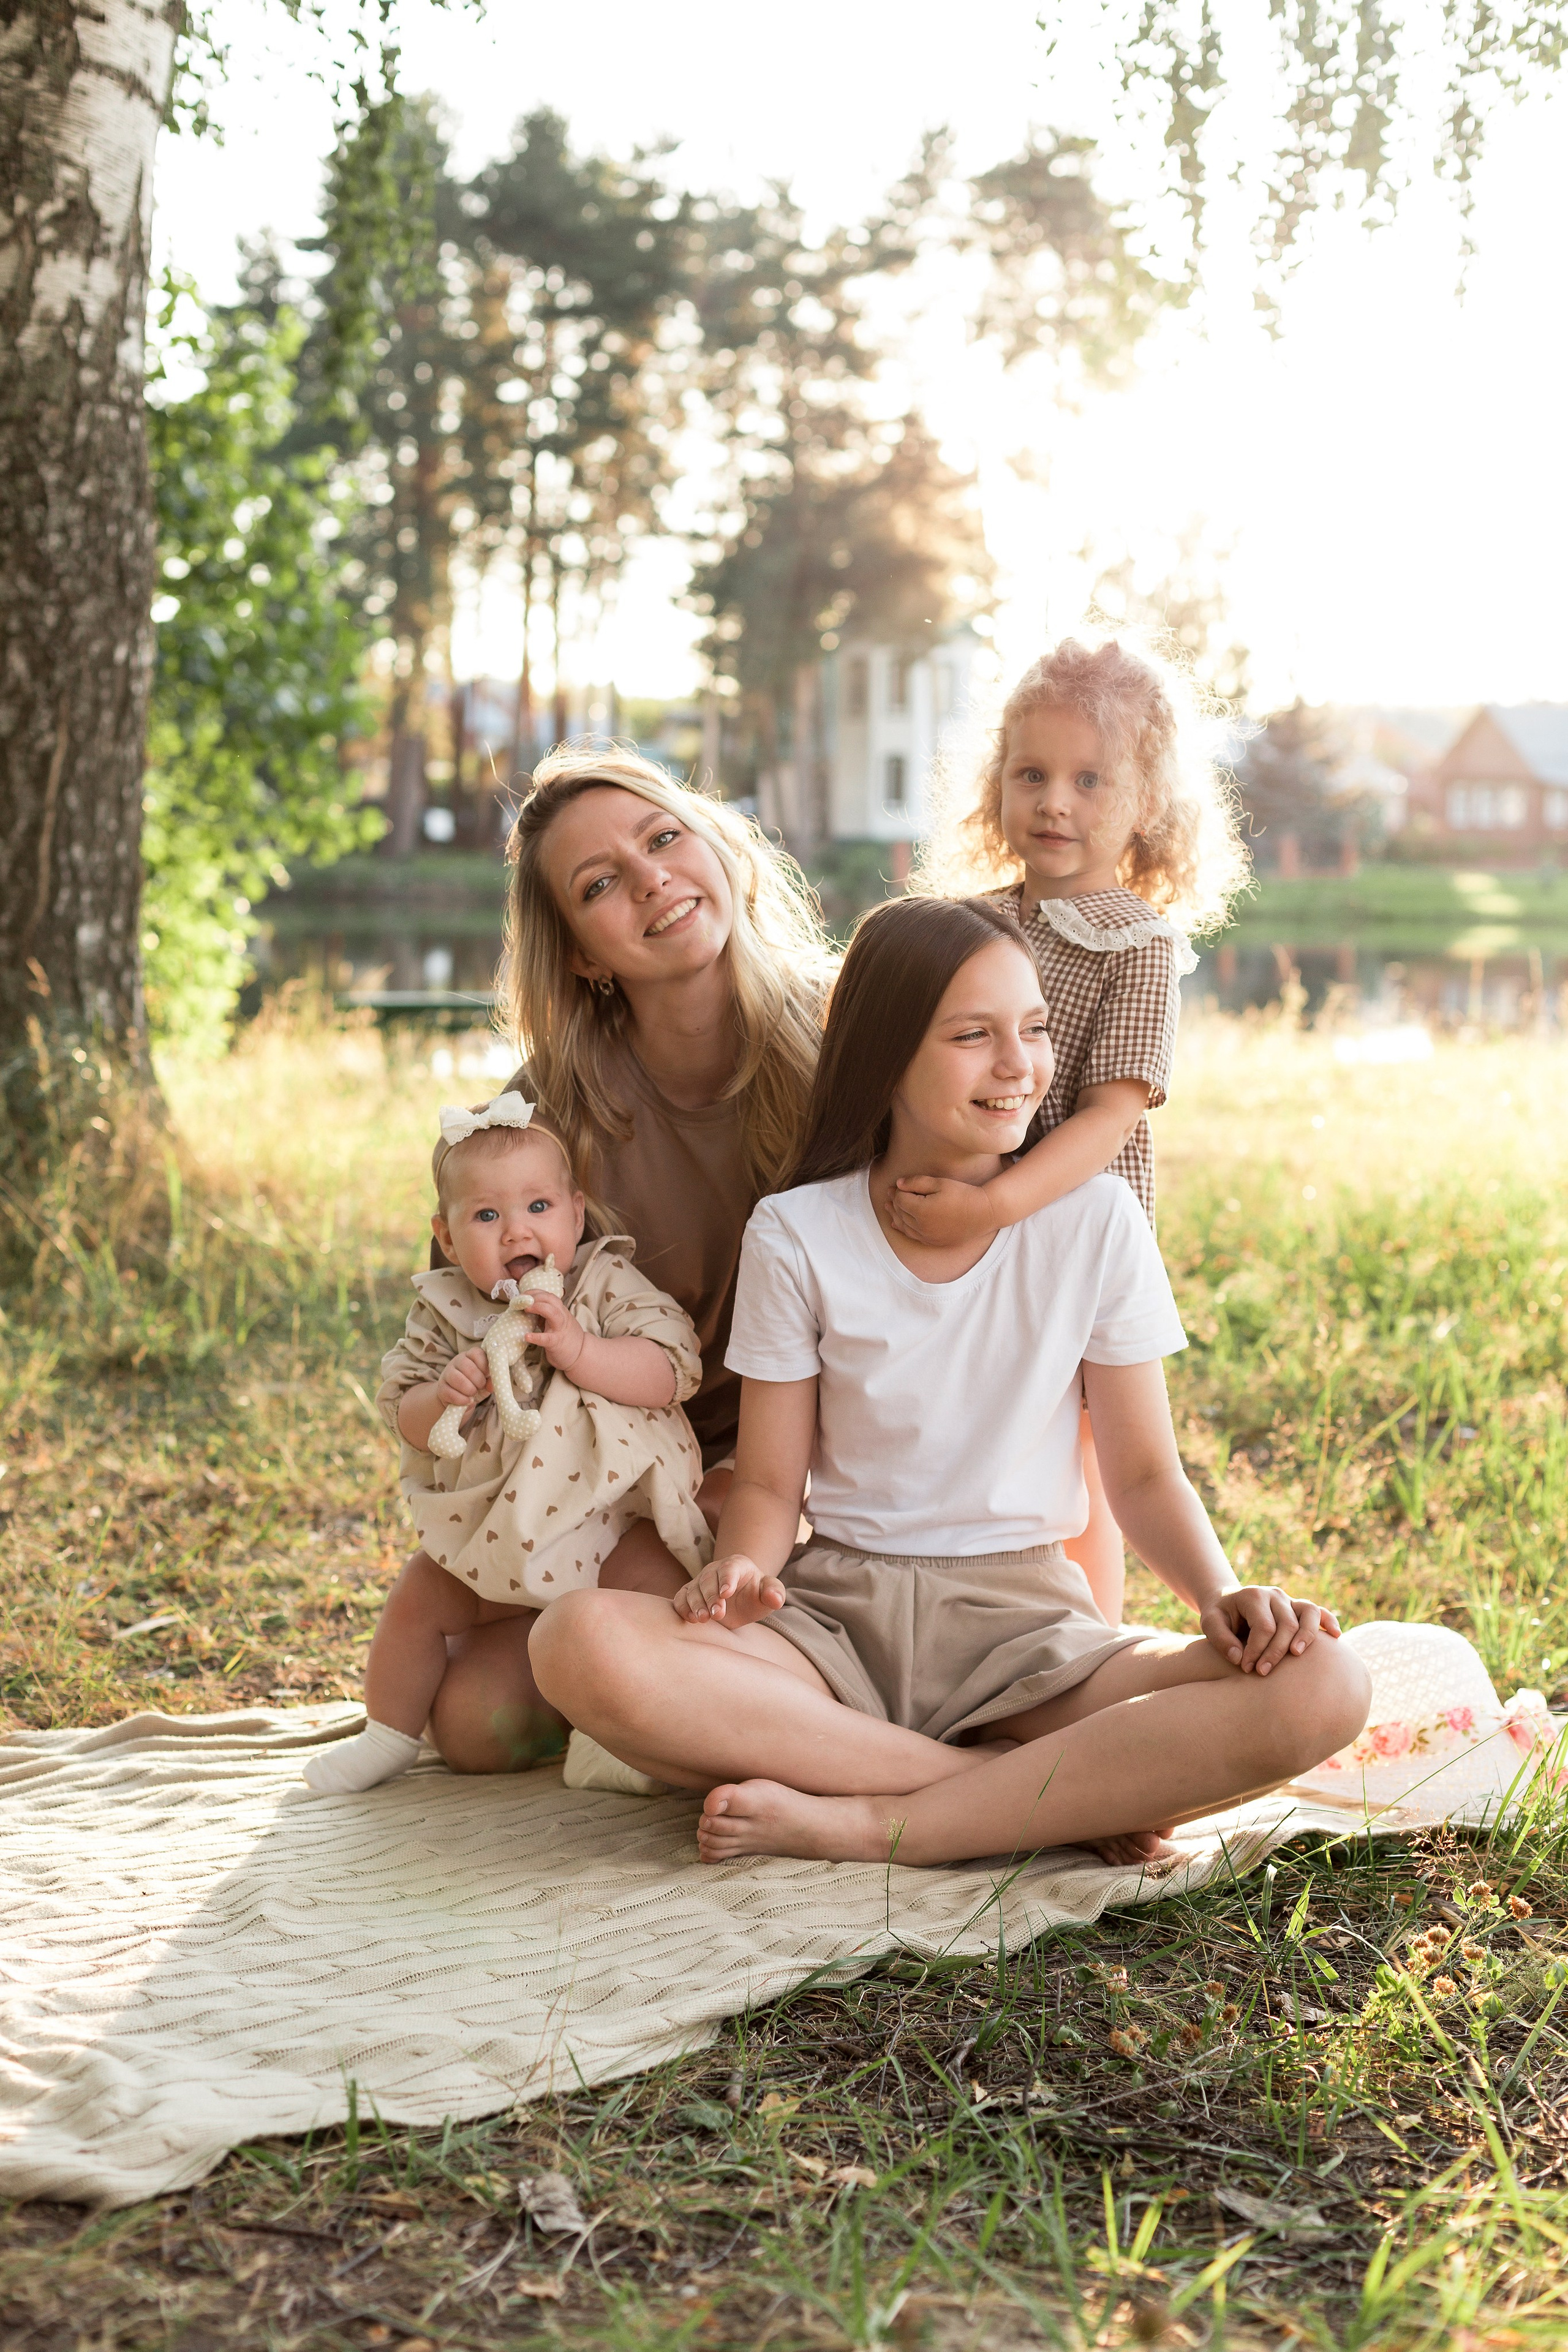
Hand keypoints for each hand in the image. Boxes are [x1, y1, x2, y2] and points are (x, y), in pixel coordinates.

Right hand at [435, 1345, 490, 1414]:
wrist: (458, 1399)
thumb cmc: (475, 1385)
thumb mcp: (486, 1381)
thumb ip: (491, 1380)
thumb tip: (491, 1386)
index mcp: (469, 1356)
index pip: (476, 1353)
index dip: (484, 1365)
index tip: (487, 1375)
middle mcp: (457, 1362)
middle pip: (467, 1366)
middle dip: (478, 1380)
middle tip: (481, 1387)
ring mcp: (447, 1374)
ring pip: (457, 1378)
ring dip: (469, 1389)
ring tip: (473, 1394)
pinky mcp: (441, 1388)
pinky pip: (450, 1393)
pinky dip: (462, 1399)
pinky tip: (467, 1401)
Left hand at [518, 1288, 586, 1374]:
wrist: (581, 1354)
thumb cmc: (565, 1337)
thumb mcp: (557, 1322)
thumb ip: (545, 1314)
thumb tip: (527, 1308)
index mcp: (560, 1311)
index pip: (548, 1296)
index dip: (534, 1292)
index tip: (523, 1295)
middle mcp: (561, 1317)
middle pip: (551, 1299)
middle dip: (535, 1297)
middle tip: (521, 1301)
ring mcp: (559, 1329)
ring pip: (552, 1313)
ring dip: (538, 1307)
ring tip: (525, 1309)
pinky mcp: (556, 1343)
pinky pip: (547, 1338)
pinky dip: (536, 1337)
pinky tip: (527, 1336)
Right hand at [673, 1553, 786, 1630]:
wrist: (740, 1600)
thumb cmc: (756, 1595)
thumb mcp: (769, 1594)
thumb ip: (774, 1593)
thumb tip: (775, 1598)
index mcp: (737, 1565)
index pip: (730, 1568)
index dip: (727, 1579)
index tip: (726, 1594)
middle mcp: (715, 1570)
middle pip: (708, 1580)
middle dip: (711, 1597)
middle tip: (718, 1614)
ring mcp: (700, 1581)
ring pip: (693, 1590)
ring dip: (696, 1604)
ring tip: (703, 1619)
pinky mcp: (690, 1594)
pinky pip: (681, 1598)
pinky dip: (682, 1607)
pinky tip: (690, 1619)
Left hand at [885, 1176, 999, 1247]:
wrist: (983, 1213)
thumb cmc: (963, 1194)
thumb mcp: (939, 1183)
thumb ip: (916, 1182)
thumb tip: (898, 1184)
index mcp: (921, 1210)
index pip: (901, 1200)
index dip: (896, 1192)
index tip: (895, 1185)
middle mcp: (922, 1227)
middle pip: (900, 1213)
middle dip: (894, 1203)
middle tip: (890, 1194)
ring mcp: (928, 1237)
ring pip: (904, 1226)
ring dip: (895, 1216)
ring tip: (889, 1208)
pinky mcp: (935, 1242)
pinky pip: (913, 1236)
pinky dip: (904, 1229)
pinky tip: (897, 1225)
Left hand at [1200, 1586, 1342, 1677]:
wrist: (1227, 1602)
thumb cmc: (1220, 1616)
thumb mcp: (1210, 1623)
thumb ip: (1221, 1640)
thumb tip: (1240, 1659)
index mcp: (1253, 1595)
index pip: (1263, 1626)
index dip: (1256, 1650)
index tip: (1245, 1668)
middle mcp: (1274, 1595)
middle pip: (1286, 1624)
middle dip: (1276, 1652)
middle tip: (1262, 1673)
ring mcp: (1289, 1600)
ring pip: (1308, 1614)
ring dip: (1306, 1636)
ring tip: (1297, 1655)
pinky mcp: (1298, 1607)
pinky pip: (1319, 1611)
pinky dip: (1329, 1621)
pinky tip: (1336, 1637)